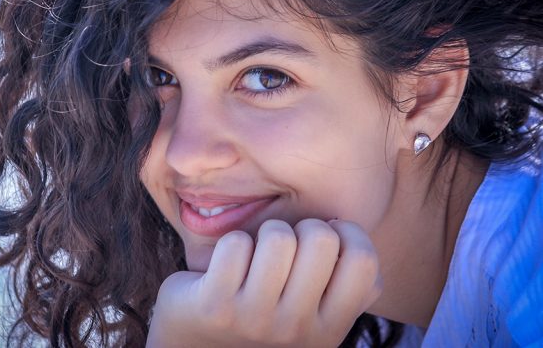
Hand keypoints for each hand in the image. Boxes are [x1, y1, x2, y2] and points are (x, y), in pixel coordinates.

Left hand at [146, 218, 381, 347]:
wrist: (199, 346)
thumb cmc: (264, 316)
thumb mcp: (313, 314)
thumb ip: (347, 291)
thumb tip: (363, 254)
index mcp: (331, 329)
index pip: (364, 261)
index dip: (347, 233)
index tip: (327, 236)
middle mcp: (298, 329)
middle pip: (320, 238)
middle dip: (301, 228)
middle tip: (286, 247)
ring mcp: (255, 319)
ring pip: (278, 236)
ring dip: (265, 234)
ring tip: (257, 256)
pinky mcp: (215, 305)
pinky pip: (236, 244)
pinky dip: (232, 244)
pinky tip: (227, 266)